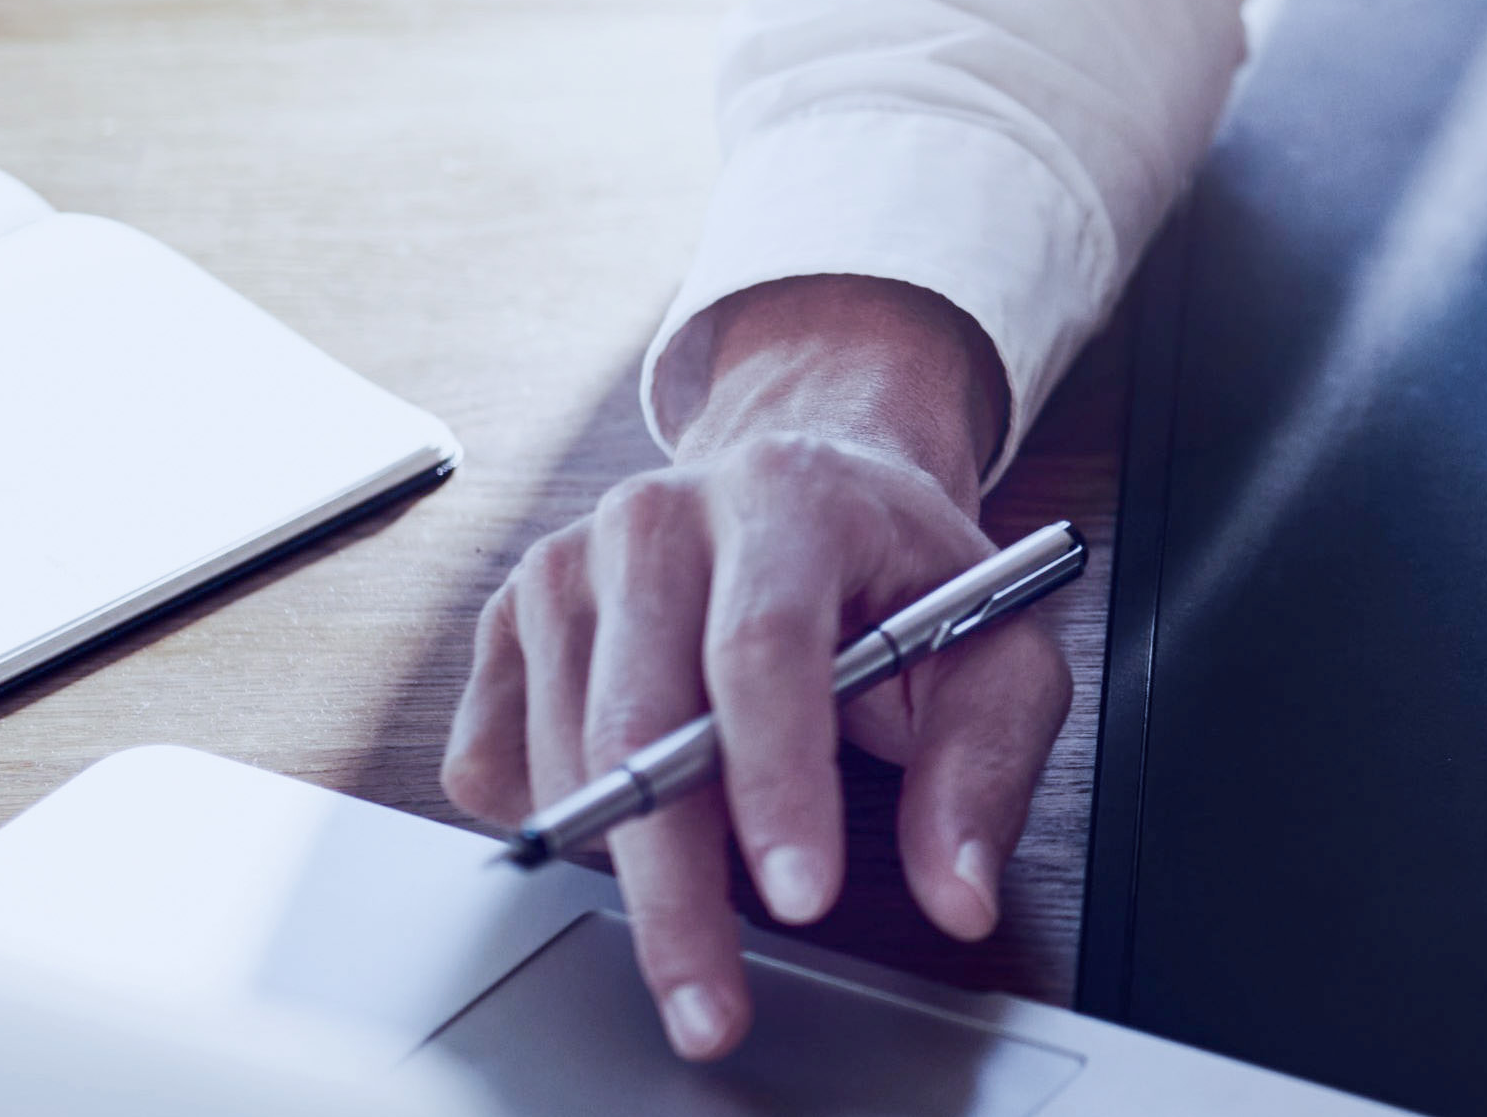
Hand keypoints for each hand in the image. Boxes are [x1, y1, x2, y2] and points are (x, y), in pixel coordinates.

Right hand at [442, 276, 1062, 1061]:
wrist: (808, 484)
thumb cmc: (898, 572)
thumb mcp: (993, 644)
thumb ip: (986, 762)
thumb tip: (958, 891)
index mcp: (787, 495)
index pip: (764, 644)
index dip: (777, 780)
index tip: (800, 896)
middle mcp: (657, 516)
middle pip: (640, 719)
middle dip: (675, 884)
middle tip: (712, 1001)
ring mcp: (565, 564)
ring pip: (563, 757)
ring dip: (627, 865)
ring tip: (710, 895)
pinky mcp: (506, 622)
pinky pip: (492, 766)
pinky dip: (559, 821)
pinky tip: (637, 808)